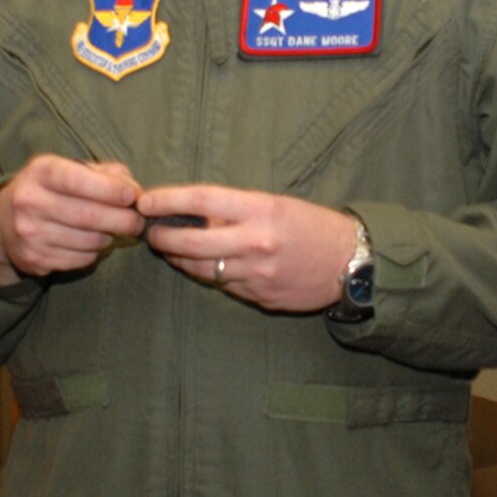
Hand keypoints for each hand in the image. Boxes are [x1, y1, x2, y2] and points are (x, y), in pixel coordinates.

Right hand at [0, 155, 143, 284]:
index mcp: (40, 172)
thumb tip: (134, 189)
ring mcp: (29, 233)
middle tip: (138, 221)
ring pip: (88, 241)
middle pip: (88, 215)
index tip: (133, 197)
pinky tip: (93, 243)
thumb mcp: (69, 169)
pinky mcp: (34, 259)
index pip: (78, 180)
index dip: (111, 190)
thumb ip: (105, 173)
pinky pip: (81, 259)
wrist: (2, 221)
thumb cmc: (49, 189)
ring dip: (110, 237)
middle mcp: (29, 201)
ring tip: (113, 230)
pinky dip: (95, 253)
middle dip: (122, 220)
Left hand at [138, 185, 356, 312]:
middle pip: (192, 240)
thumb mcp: (277, 205)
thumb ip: (237, 211)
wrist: (351, 263)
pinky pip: (223, 286)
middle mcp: (256, 242)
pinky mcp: (260, 297)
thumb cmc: (312, 226)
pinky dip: (209, 275)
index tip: (146, 201)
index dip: (167, 200)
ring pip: (202, 268)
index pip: (201, 200)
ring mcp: (256, 273)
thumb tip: (194, 214)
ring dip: (180, 258)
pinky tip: (204, 266)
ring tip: (171, 249)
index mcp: (261, 210)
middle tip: (151, 232)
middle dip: (164, 236)